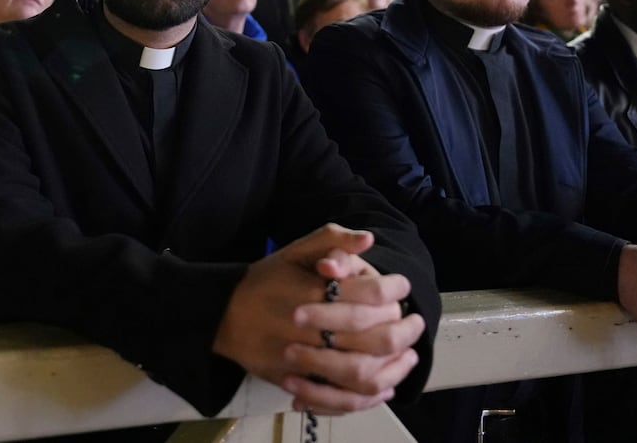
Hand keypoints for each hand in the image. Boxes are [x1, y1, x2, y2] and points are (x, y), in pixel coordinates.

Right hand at [211, 224, 421, 414]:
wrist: (221, 314)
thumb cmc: (265, 280)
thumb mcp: (294, 252)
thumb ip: (331, 241)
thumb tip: (368, 240)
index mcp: (311, 289)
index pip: (366, 292)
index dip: (392, 289)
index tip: (404, 286)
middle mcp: (308, 326)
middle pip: (370, 336)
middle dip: (401, 330)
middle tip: (415, 322)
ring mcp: (301, 357)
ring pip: (360, 370)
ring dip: (392, 366)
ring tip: (409, 355)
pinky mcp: (294, 380)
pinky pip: (337, 396)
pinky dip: (366, 395)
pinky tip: (384, 386)